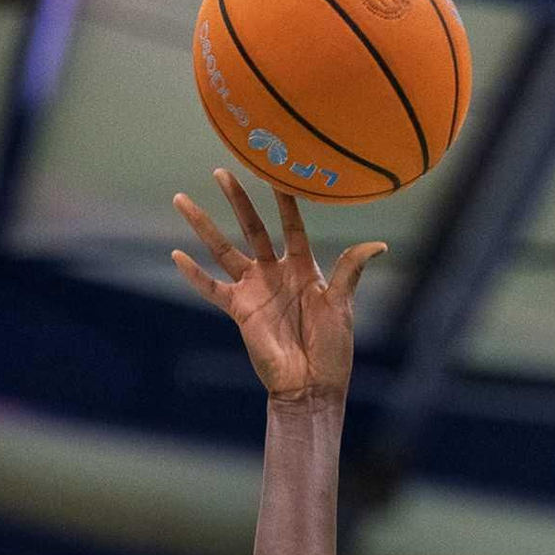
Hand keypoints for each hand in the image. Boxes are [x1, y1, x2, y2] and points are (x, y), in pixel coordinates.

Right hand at [172, 171, 385, 401]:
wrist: (311, 385)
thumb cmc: (332, 349)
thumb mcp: (342, 305)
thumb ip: (351, 270)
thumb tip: (378, 244)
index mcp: (303, 268)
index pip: (291, 225)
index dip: (284, 200)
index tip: (276, 171)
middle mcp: (275, 272)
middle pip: (252, 227)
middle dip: (237, 200)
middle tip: (221, 169)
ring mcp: (255, 290)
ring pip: (224, 250)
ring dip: (203, 226)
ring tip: (182, 200)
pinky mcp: (240, 310)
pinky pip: (212, 289)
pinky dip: (194, 275)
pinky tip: (176, 255)